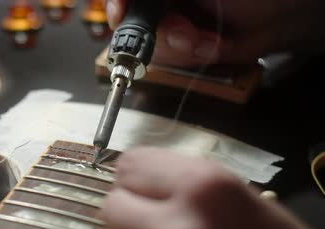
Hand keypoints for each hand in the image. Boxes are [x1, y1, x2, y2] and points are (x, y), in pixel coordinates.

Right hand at [106, 0, 324, 66]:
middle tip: (186, 34)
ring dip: (179, 47)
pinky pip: (166, 60)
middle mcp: (161, 4)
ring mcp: (168, 25)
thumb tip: (124, 2)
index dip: (118, 6)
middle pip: (131, 22)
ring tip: (206, 40)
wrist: (275, 19)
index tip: (120, 17)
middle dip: (160, 33)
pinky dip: (188, 57)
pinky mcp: (178, 47)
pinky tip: (209, 46)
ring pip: (148, 45)